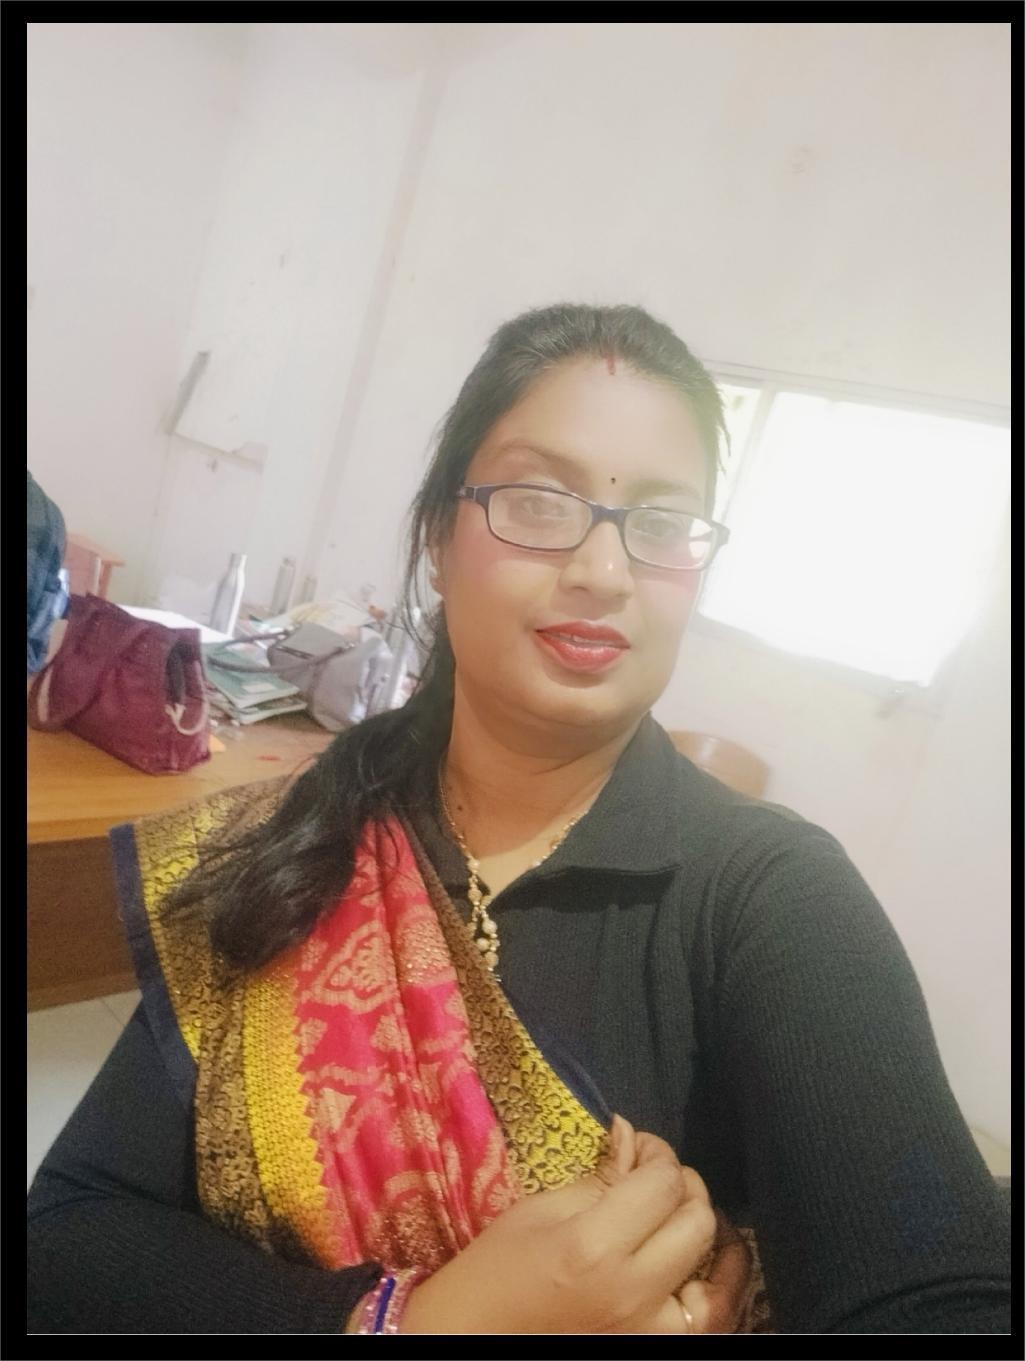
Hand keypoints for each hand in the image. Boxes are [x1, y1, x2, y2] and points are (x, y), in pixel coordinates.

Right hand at [396, 1118, 716, 1333]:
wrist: (475, 1333)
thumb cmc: (497, 1268)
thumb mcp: (540, 1209)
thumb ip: (599, 1179)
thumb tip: (631, 1138)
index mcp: (595, 1245)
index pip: (662, 1184)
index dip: (658, 1154)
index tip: (639, 1146)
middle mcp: (633, 1291)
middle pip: (697, 1223)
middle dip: (683, 1186)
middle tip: (657, 1177)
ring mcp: (648, 1330)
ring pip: (716, 1279)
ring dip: (707, 1237)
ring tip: (686, 1215)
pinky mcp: (652, 1348)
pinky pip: (706, 1321)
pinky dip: (714, 1288)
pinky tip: (700, 1265)